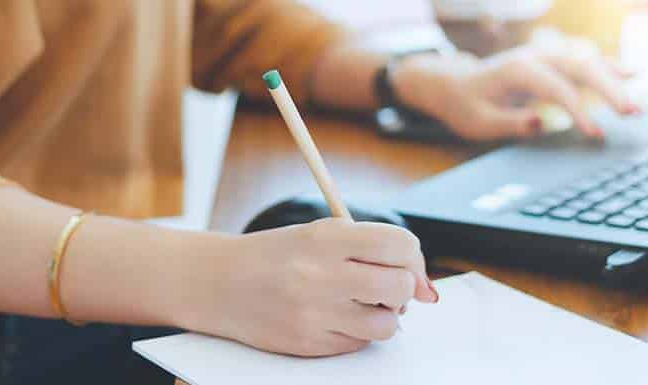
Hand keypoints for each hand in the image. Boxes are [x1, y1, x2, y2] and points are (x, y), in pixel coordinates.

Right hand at [175, 218, 437, 356]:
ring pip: (387, 324)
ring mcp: (314, 314)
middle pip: (400, 286)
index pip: (398, 244)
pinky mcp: (309, 344)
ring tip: (361, 303)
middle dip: (403, 288)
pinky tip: (335, 317)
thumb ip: (372, 249)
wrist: (219, 283)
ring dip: (384, 315)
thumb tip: (428, 290)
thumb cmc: (276, 255)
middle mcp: (321, 275)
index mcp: (326, 238)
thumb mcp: (319, 234)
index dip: (414, 258)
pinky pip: (359, 344)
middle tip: (386, 286)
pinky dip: (357, 332)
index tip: (409, 266)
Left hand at [390, 41, 638, 140]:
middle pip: (580, 66)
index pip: (557, 88)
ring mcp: (545, 55)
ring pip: (587, 60)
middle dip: (610, 89)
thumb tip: (541, 124)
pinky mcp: (550, 61)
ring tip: (638, 105)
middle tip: (634, 113)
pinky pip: (583, 60)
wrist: (454, 84)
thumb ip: (509, 123)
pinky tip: (633, 73)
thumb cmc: (466, 106)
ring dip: (615, 80)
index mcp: (517, 70)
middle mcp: (535, 56)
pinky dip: (608, 66)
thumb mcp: (478, 122)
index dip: (579, 111)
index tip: (596, 134)